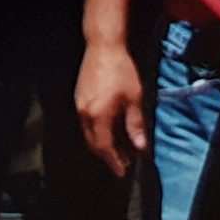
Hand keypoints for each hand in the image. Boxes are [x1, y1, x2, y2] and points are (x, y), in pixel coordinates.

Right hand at [75, 41, 147, 176]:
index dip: (114, 162)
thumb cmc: (121, 70)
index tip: (124, 172)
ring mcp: (79, 106)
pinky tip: (109, 130)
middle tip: (123, 164)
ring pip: (88, 134)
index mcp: (99, 116)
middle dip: (108, 156)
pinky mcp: (79, 99)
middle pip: (94, 144)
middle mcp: (85, 114)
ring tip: (118, 150)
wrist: (103, 47)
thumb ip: (135, 124)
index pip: (105, 147)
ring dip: (102, 145)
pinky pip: (86, 124)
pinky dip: (97, 132)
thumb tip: (140, 146)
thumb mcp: (134, 98)